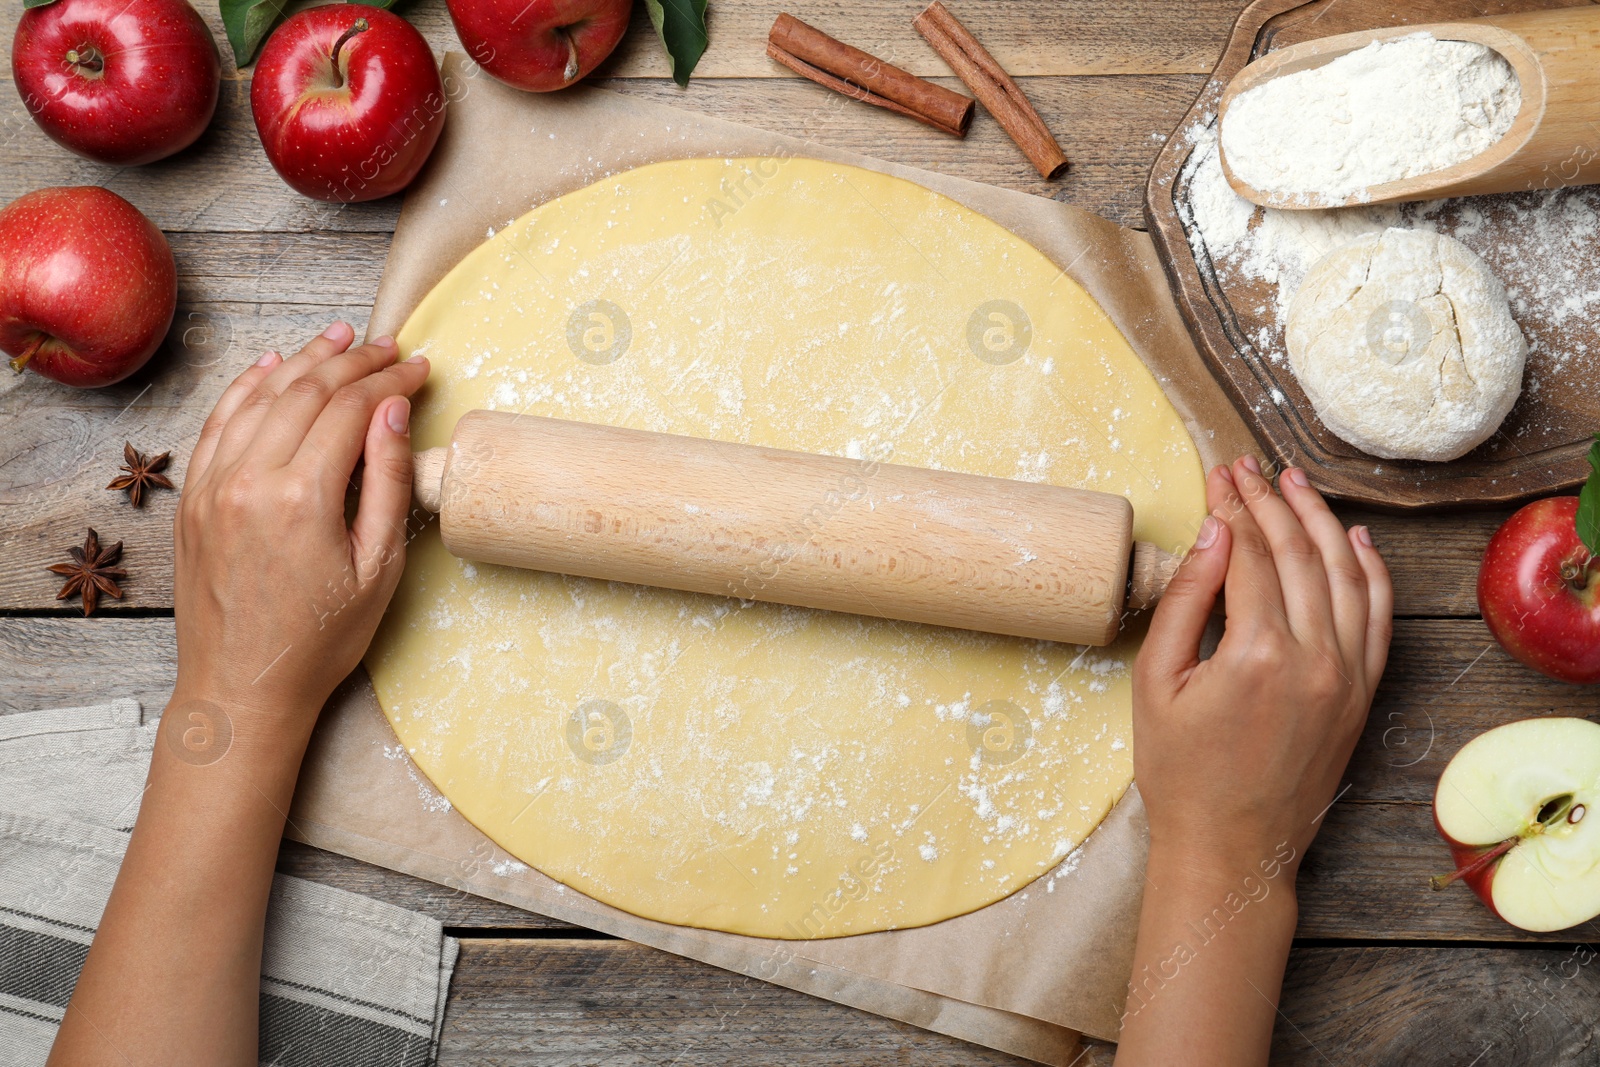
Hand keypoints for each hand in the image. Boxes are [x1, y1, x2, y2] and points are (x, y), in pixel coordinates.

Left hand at [170, 322, 428, 738]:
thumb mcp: (378, 567)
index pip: (350, 409)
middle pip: (305, 391)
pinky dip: (246, 386)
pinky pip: (218, 422)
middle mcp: (248, 479)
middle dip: (353, 361)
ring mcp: (212, 485)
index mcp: (301, 497)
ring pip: (259, 396)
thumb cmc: (320, 640)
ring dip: (302, 360)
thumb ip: (388, 482)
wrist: (243, 688)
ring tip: (338, 338)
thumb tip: (393, 411)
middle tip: (389, 346)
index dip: (389, 380)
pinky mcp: (193, 497)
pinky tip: (272, 365)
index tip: (419, 368)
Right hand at [1133, 456, 1392, 884]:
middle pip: (1297, 553)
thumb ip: (1188, 601)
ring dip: (1320, 521)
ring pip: (1344, 574)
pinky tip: (1352, 539)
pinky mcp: (1363, 693)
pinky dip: (1370, 571)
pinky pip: (1378, 616)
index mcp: (1257, 654)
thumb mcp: (1156, 682)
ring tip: (1296, 483)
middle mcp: (1315, 658)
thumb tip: (1214, 533)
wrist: (1233, 847)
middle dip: (1271, 501)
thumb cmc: (1182, 773)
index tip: (1218, 475)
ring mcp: (1347, 675)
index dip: (1232, 507)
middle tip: (1248, 468)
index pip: (1249, 553)